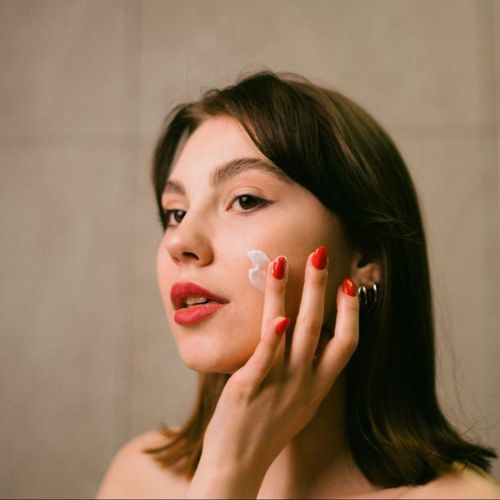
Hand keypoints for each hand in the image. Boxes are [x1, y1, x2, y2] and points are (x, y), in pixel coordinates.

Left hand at [186, 246, 358, 497]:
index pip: (348, 344)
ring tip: (283, 261)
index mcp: (318, 386)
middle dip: (321, 288)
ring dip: (290, 295)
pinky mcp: (252, 387)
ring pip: (295, 333)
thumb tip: (297, 337)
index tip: (349, 283)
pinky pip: (267, 358)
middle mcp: (305, 383)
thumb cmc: (265, 428)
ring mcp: (280, 385)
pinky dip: (274, 336)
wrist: (238, 466)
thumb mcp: (296, 401)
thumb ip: (303, 371)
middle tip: (320, 253)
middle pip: (321, 328)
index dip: (351, 312)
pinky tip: (277, 317)